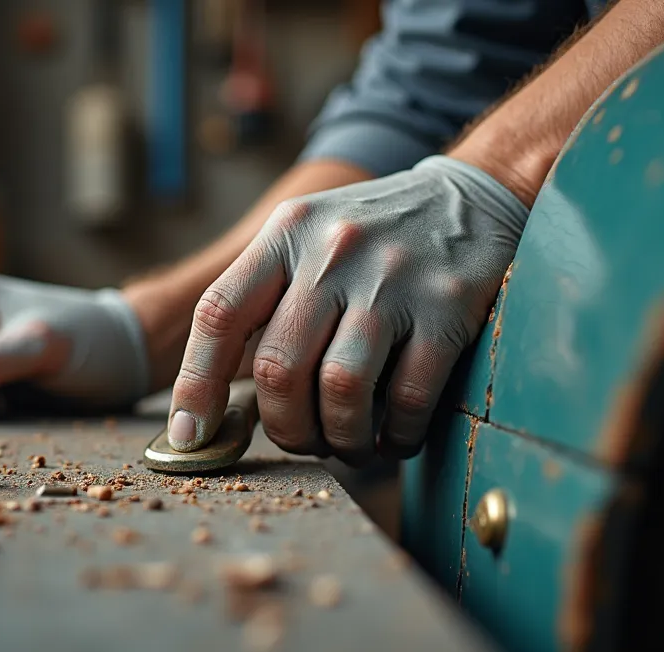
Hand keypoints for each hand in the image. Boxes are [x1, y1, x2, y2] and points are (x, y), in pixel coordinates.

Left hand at [166, 155, 529, 463]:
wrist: (472, 194)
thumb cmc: (373, 238)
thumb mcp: (307, 239)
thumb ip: (263, 302)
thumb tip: (210, 403)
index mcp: (285, 235)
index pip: (220, 314)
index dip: (196, 385)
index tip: (191, 435)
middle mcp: (332, 251)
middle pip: (277, 367)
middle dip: (285, 427)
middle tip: (303, 441)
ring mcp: (392, 278)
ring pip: (339, 389)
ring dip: (340, 438)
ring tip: (350, 446)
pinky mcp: (447, 306)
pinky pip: (408, 396)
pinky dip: (397, 434)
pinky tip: (396, 436)